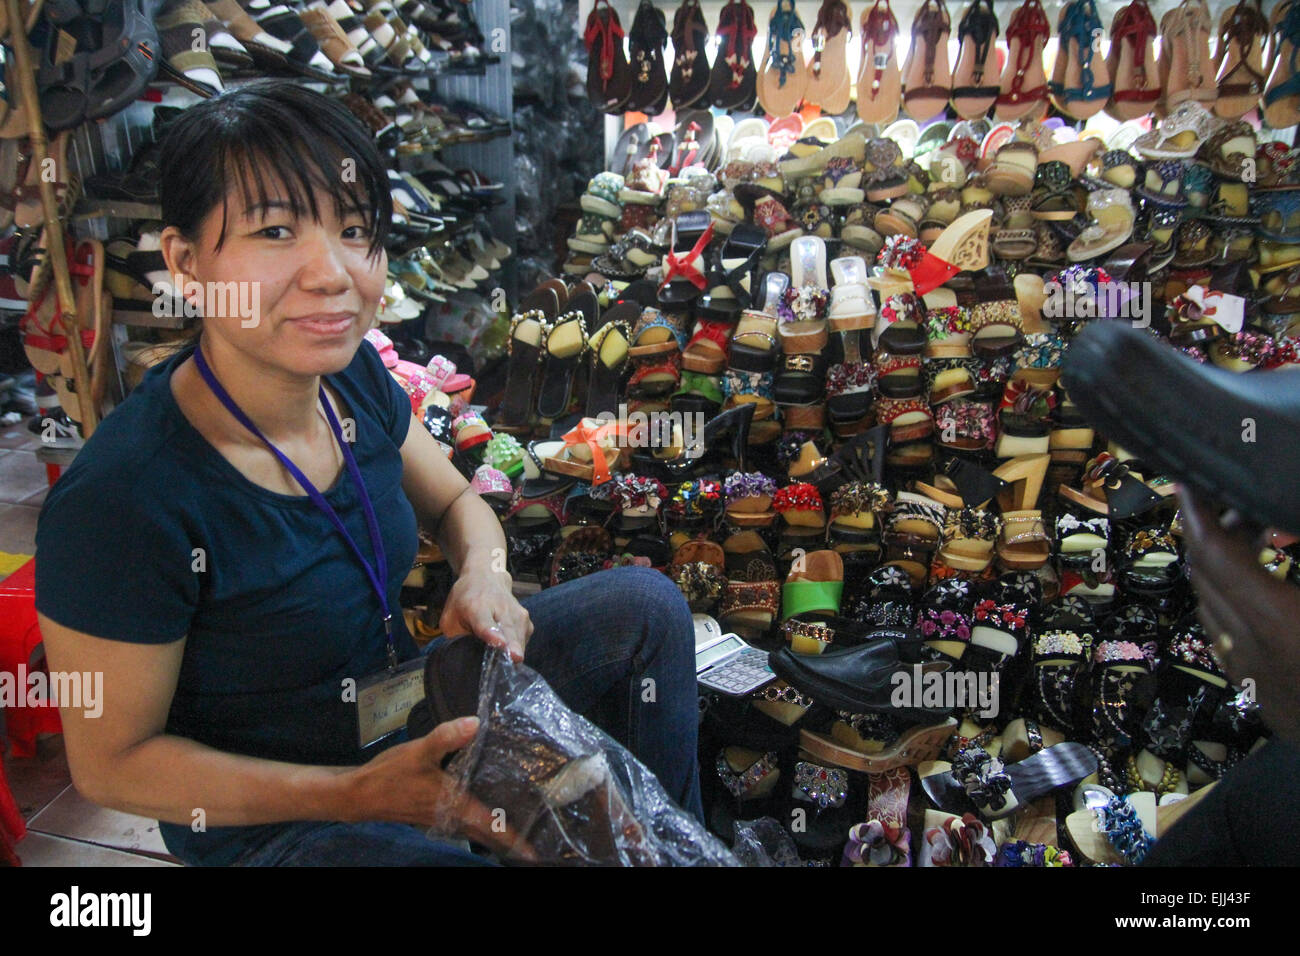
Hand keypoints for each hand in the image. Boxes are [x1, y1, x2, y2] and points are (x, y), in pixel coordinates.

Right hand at [345, 716, 534, 859]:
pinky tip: (486, 810)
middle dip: (512, 839)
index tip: (535, 851)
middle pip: (488, 834)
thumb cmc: (390, 775)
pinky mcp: (434, 815)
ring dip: (496, 833)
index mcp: (455, 806)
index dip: (514, 839)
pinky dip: (480, 823)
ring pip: (476, 832)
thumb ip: (447, 737)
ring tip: (520, 827)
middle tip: (538, 837)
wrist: (359, 794)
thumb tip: (476, 722)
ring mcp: (442, 819)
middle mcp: (452, 818)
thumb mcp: (419, 751)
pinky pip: (465, 825)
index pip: (492, 826)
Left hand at [439, 568, 531, 660]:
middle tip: (516, 659)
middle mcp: (499, 607)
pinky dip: (519, 647)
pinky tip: (512, 654)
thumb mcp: (450, 618)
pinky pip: (524, 636)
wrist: (484, 576)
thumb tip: (464, 658)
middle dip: (512, 644)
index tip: (500, 643)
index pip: (485, 622)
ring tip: (513, 665)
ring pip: (519, 634)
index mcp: (476, 607)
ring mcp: (515, 611)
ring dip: (517, 649)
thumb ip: (455, 638)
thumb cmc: (464, 600)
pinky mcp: (525, 618)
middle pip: (507, 628)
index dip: (492, 633)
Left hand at [1179, 488, 1299, 746]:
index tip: (1188, 485)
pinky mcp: (1259, 694)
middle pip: (1205, 575)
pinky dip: (1228, 602)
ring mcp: (1252, 674)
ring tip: (1248, 537)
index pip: (1214, 554)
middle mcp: (1252, 647)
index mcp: (1280, 620)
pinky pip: (1224, 635)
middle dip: (1208, 533)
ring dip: (1217, 567)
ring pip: (1208, 605)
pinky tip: (1258, 588)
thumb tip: (1286, 524)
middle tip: (1230, 502)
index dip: (1197, 513)